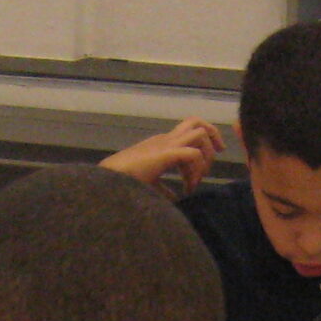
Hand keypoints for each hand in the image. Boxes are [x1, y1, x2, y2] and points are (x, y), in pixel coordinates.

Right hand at [99, 118, 223, 196]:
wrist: (106, 180)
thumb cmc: (123, 182)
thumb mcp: (149, 185)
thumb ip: (164, 189)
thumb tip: (175, 199)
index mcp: (162, 143)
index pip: (189, 132)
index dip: (202, 150)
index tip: (200, 175)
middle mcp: (166, 139)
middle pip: (198, 122)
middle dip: (213, 138)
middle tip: (213, 160)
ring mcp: (166, 144)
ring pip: (200, 133)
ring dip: (206, 157)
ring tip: (196, 179)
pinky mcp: (165, 153)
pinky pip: (193, 154)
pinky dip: (196, 172)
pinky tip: (188, 189)